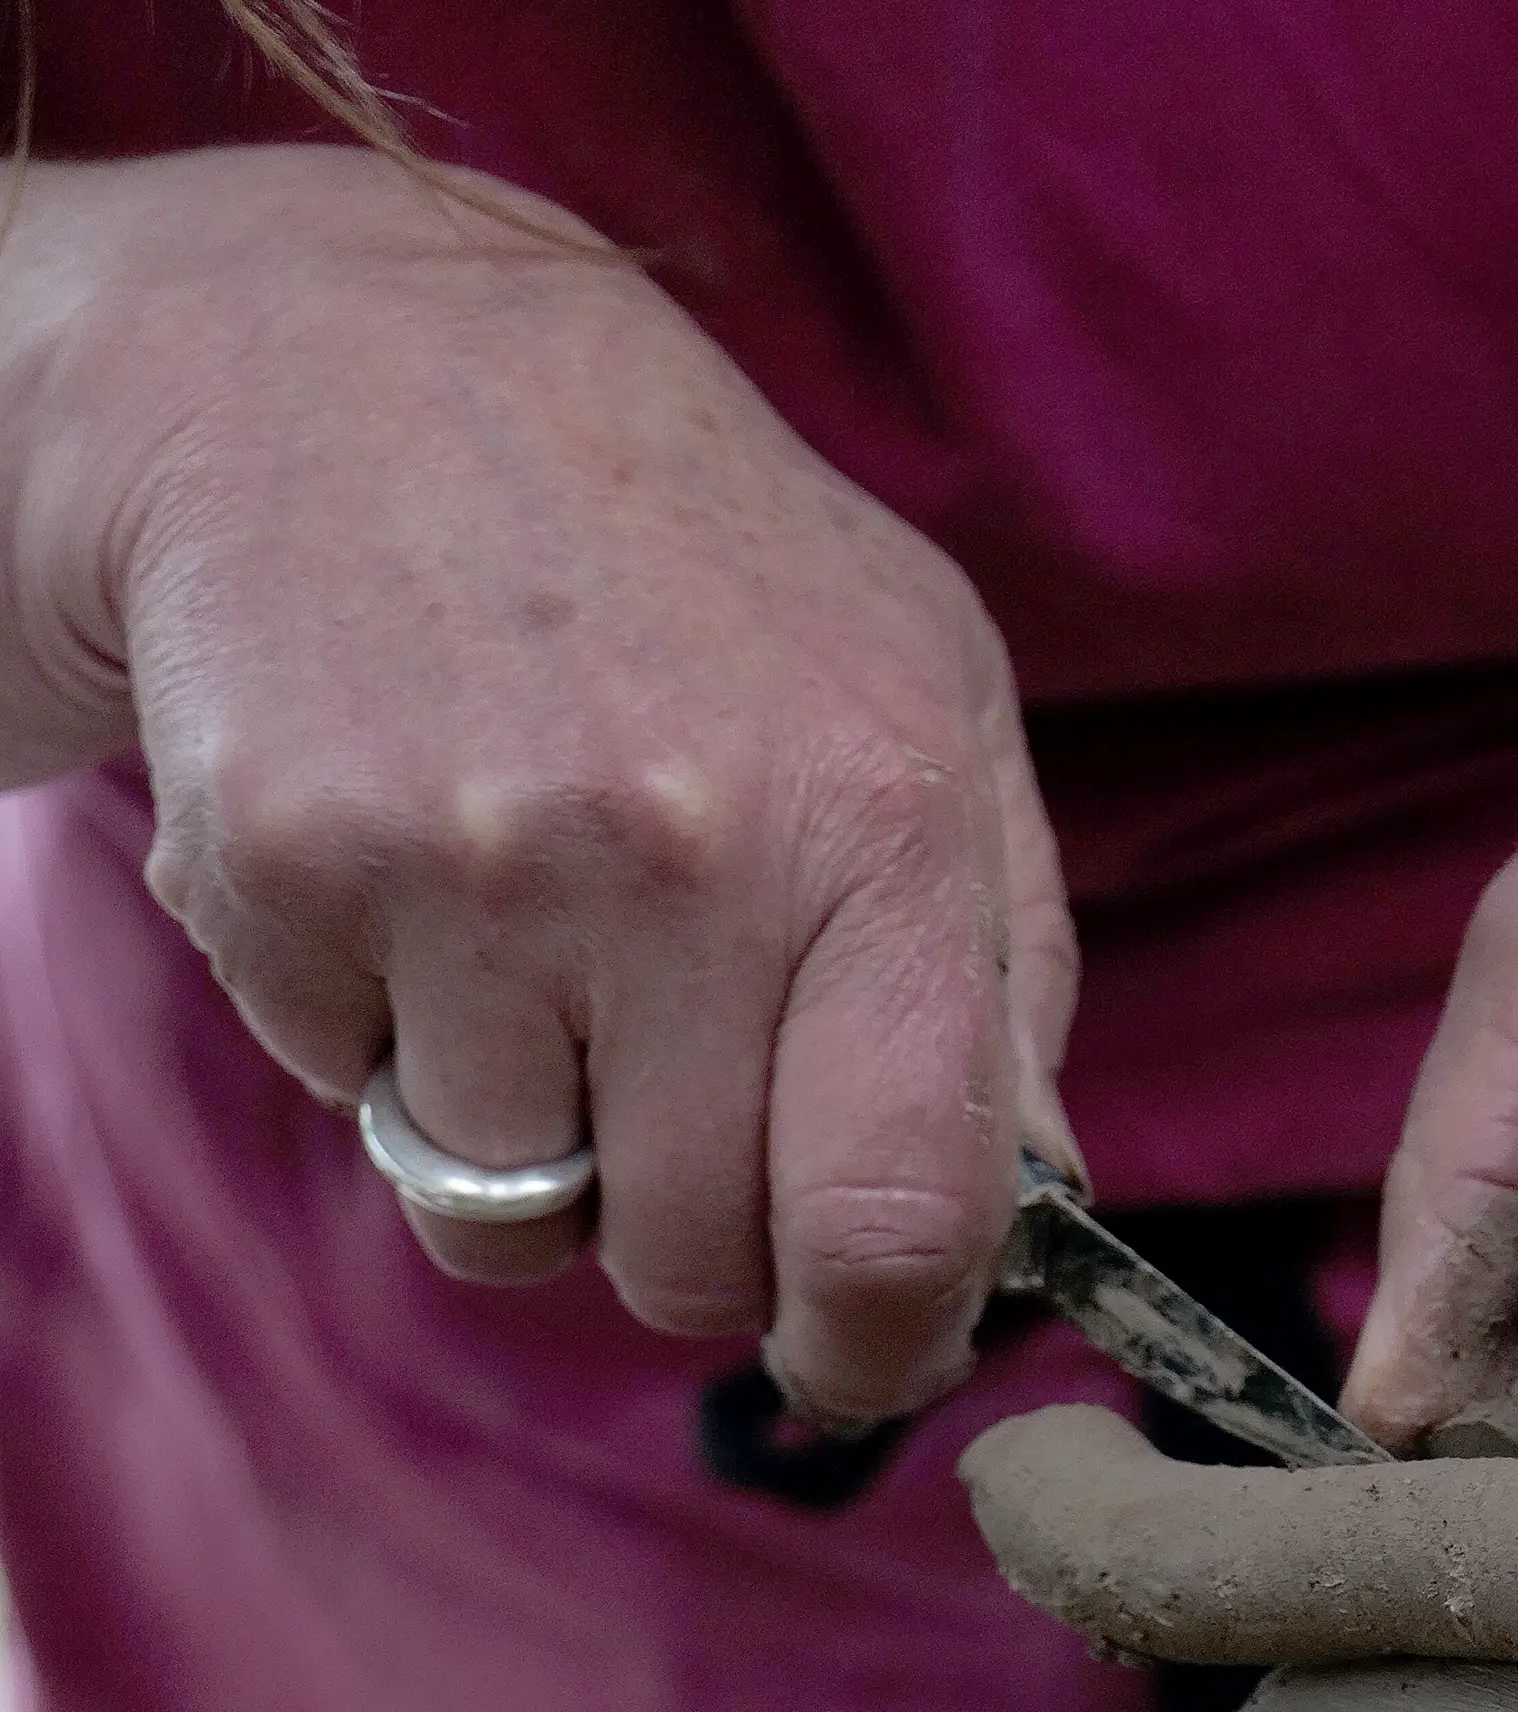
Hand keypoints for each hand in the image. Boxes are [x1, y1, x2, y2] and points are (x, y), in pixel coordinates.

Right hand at [0, 146, 1071, 1424]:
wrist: (333, 353)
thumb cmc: (678, 556)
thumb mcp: (920, 694)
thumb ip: (1003, 967)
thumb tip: (1035, 1211)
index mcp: (881, 819)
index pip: (900, 1217)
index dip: (878, 1348)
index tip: (851, 1357)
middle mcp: (684, 852)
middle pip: (697, 1264)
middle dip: (688, 1230)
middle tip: (660, 1077)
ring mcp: (470, 867)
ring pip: (514, 1227)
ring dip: (527, 1147)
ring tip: (529, 944)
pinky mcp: (287, 876)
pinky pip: (360, 1112)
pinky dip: (383, 1043)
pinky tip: (409, 874)